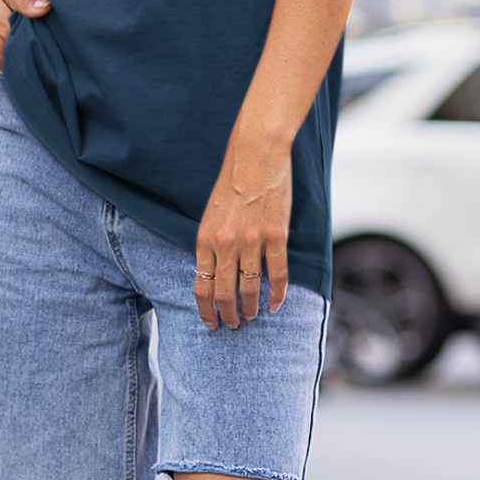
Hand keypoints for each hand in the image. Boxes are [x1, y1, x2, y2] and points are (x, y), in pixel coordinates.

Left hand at [194, 124, 291, 329]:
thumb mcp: (211, 215)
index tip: (210, 323)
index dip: (205, 310)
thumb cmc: (232, 182)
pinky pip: (277, 274)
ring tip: (252, 316)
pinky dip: (278, 294)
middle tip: (233, 325)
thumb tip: (214, 273)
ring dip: (250, 308)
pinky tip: (277, 304)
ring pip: (250, 289)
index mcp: (205, 239)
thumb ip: (211, 244)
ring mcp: (251, 241)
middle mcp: (225, 244)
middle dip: (228, 315)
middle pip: (224, 294)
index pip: (201, 286)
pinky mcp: (275, 236)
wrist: (255, 155)